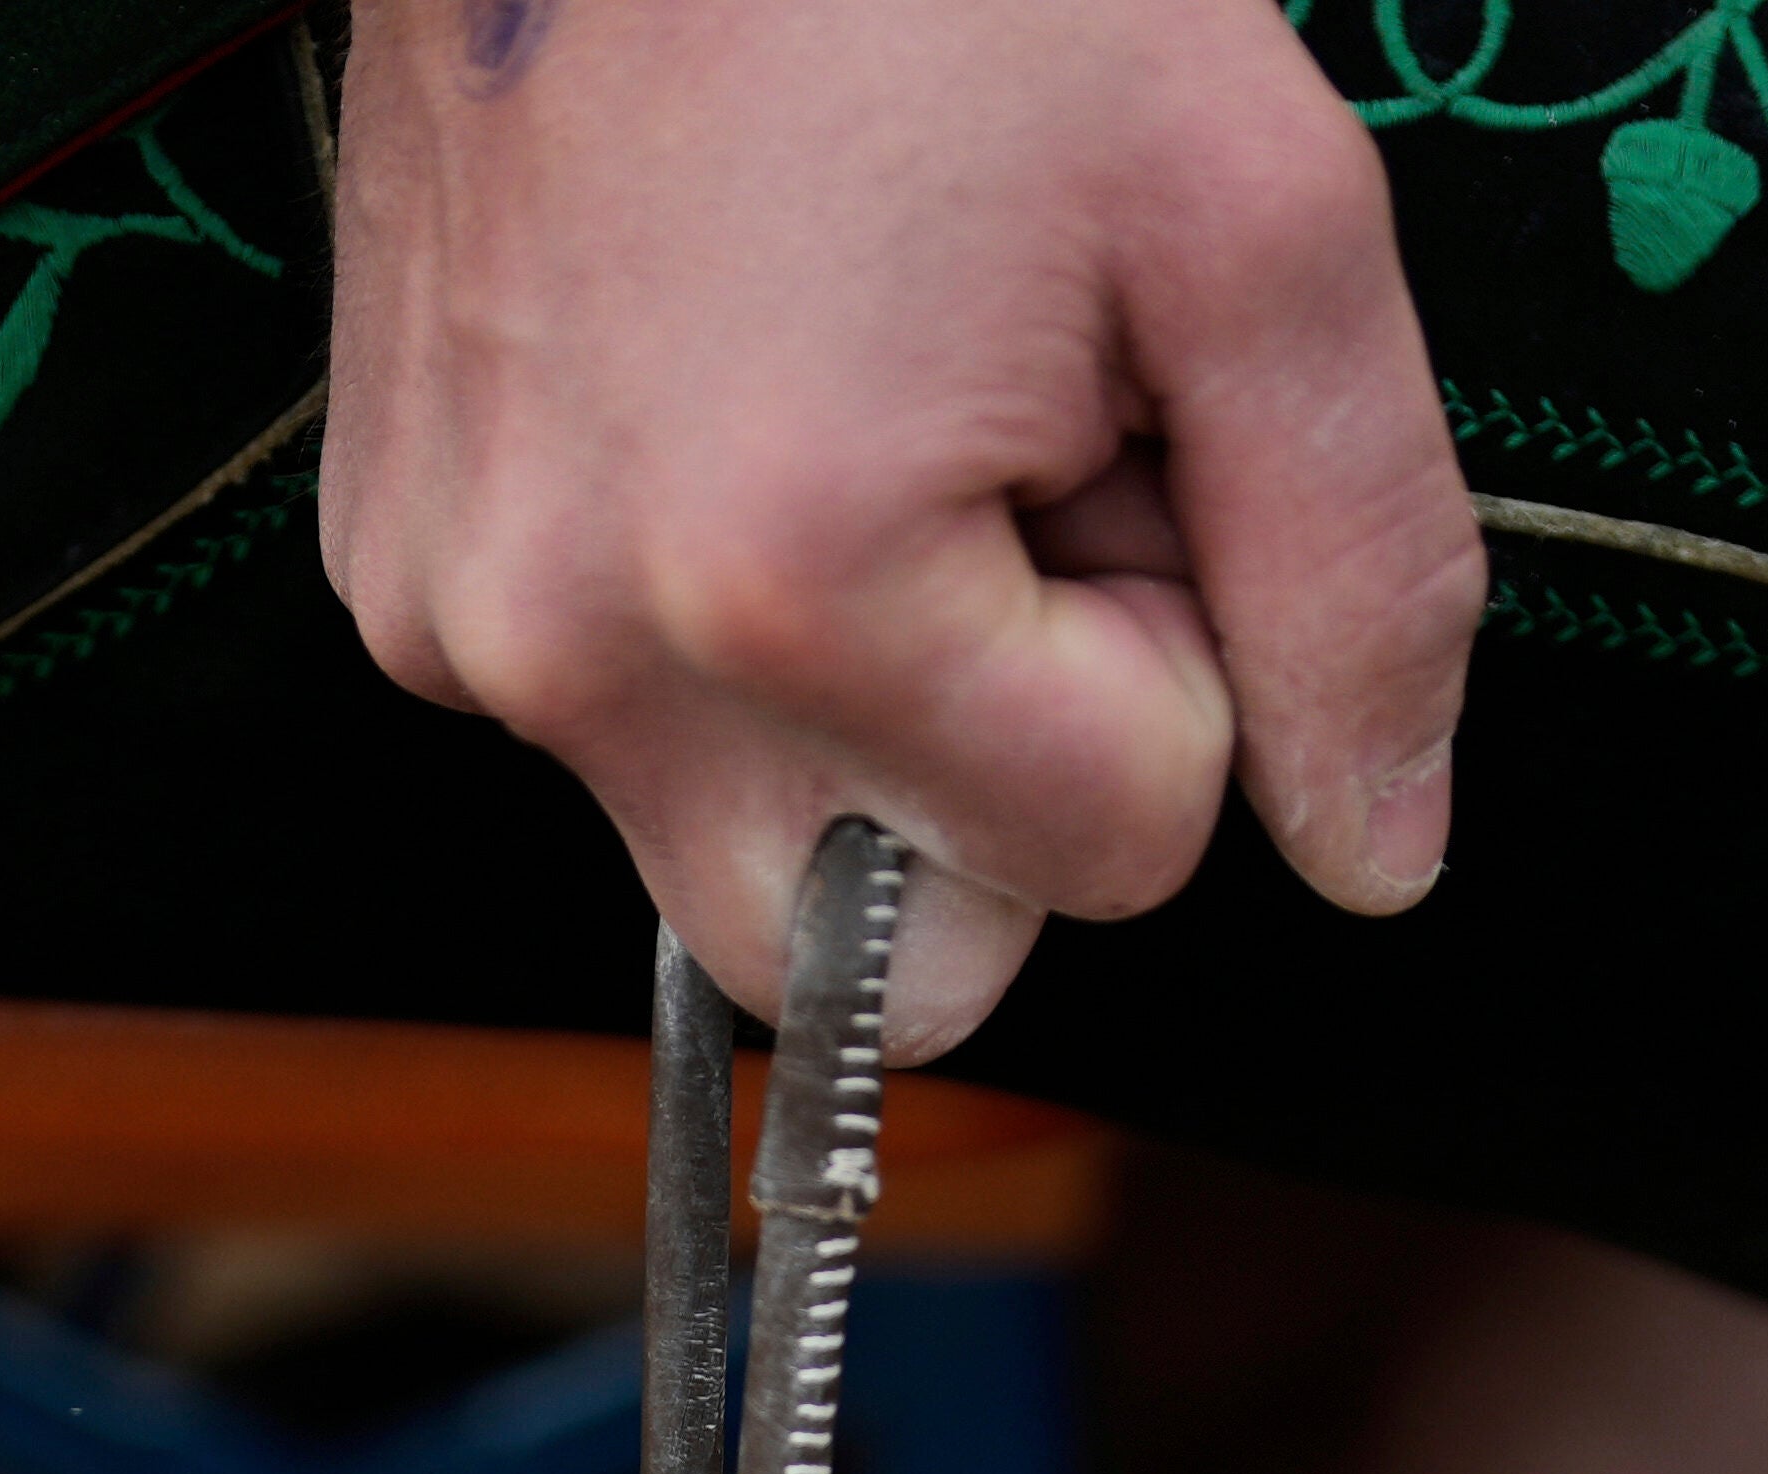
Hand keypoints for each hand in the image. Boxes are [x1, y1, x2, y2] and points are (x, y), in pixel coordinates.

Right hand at [323, 0, 1480, 1043]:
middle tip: (1013, 468)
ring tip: (869, 398)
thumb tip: (1377, 854)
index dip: (1174, 658)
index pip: (1119, 858)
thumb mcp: (1261, 219)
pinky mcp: (389, 565)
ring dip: (860, 692)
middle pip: (902, 962)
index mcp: (796, 593)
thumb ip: (1361, 572)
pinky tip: (737, 381)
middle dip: (1006, 766)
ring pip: (753, 847)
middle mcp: (579, 652)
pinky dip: (707, 613)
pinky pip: (617, 722)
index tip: (1117, 441)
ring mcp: (456, 618)